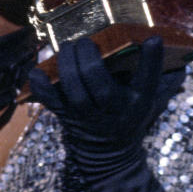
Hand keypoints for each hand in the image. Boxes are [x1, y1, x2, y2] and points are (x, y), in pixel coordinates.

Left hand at [28, 36, 182, 161]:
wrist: (110, 153)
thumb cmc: (128, 113)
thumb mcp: (146, 97)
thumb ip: (149, 70)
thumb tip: (155, 38)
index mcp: (138, 102)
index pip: (148, 81)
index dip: (152, 60)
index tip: (153, 39)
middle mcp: (114, 110)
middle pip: (101, 86)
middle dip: (90, 59)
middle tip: (85, 41)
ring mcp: (88, 116)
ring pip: (76, 93)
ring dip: (68, 66)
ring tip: (68, 47)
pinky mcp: (67, 117)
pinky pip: (51, 103)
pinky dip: (41, 87)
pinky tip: (37, 71)